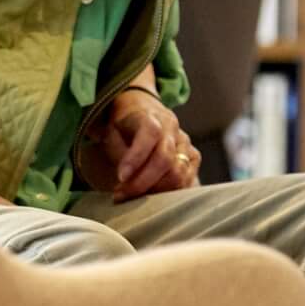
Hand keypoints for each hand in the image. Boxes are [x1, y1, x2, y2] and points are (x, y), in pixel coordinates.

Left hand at [80, 87, 198, 199]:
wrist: (141, 109)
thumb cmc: (122, 125)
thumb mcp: (112, 132)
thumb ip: (120, 153)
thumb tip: (127, 180)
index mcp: (151, 115)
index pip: (150, 133)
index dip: (136, 157)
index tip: (121, 177)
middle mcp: (172, 128)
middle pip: (166, 159)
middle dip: (143, 182)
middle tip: (121, 194)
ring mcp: (185, 142)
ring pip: (179, 173)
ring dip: (156, 190)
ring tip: (134, 196)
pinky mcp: (193, 156)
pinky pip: (188, 179)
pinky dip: (170, 192)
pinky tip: (151, 194)